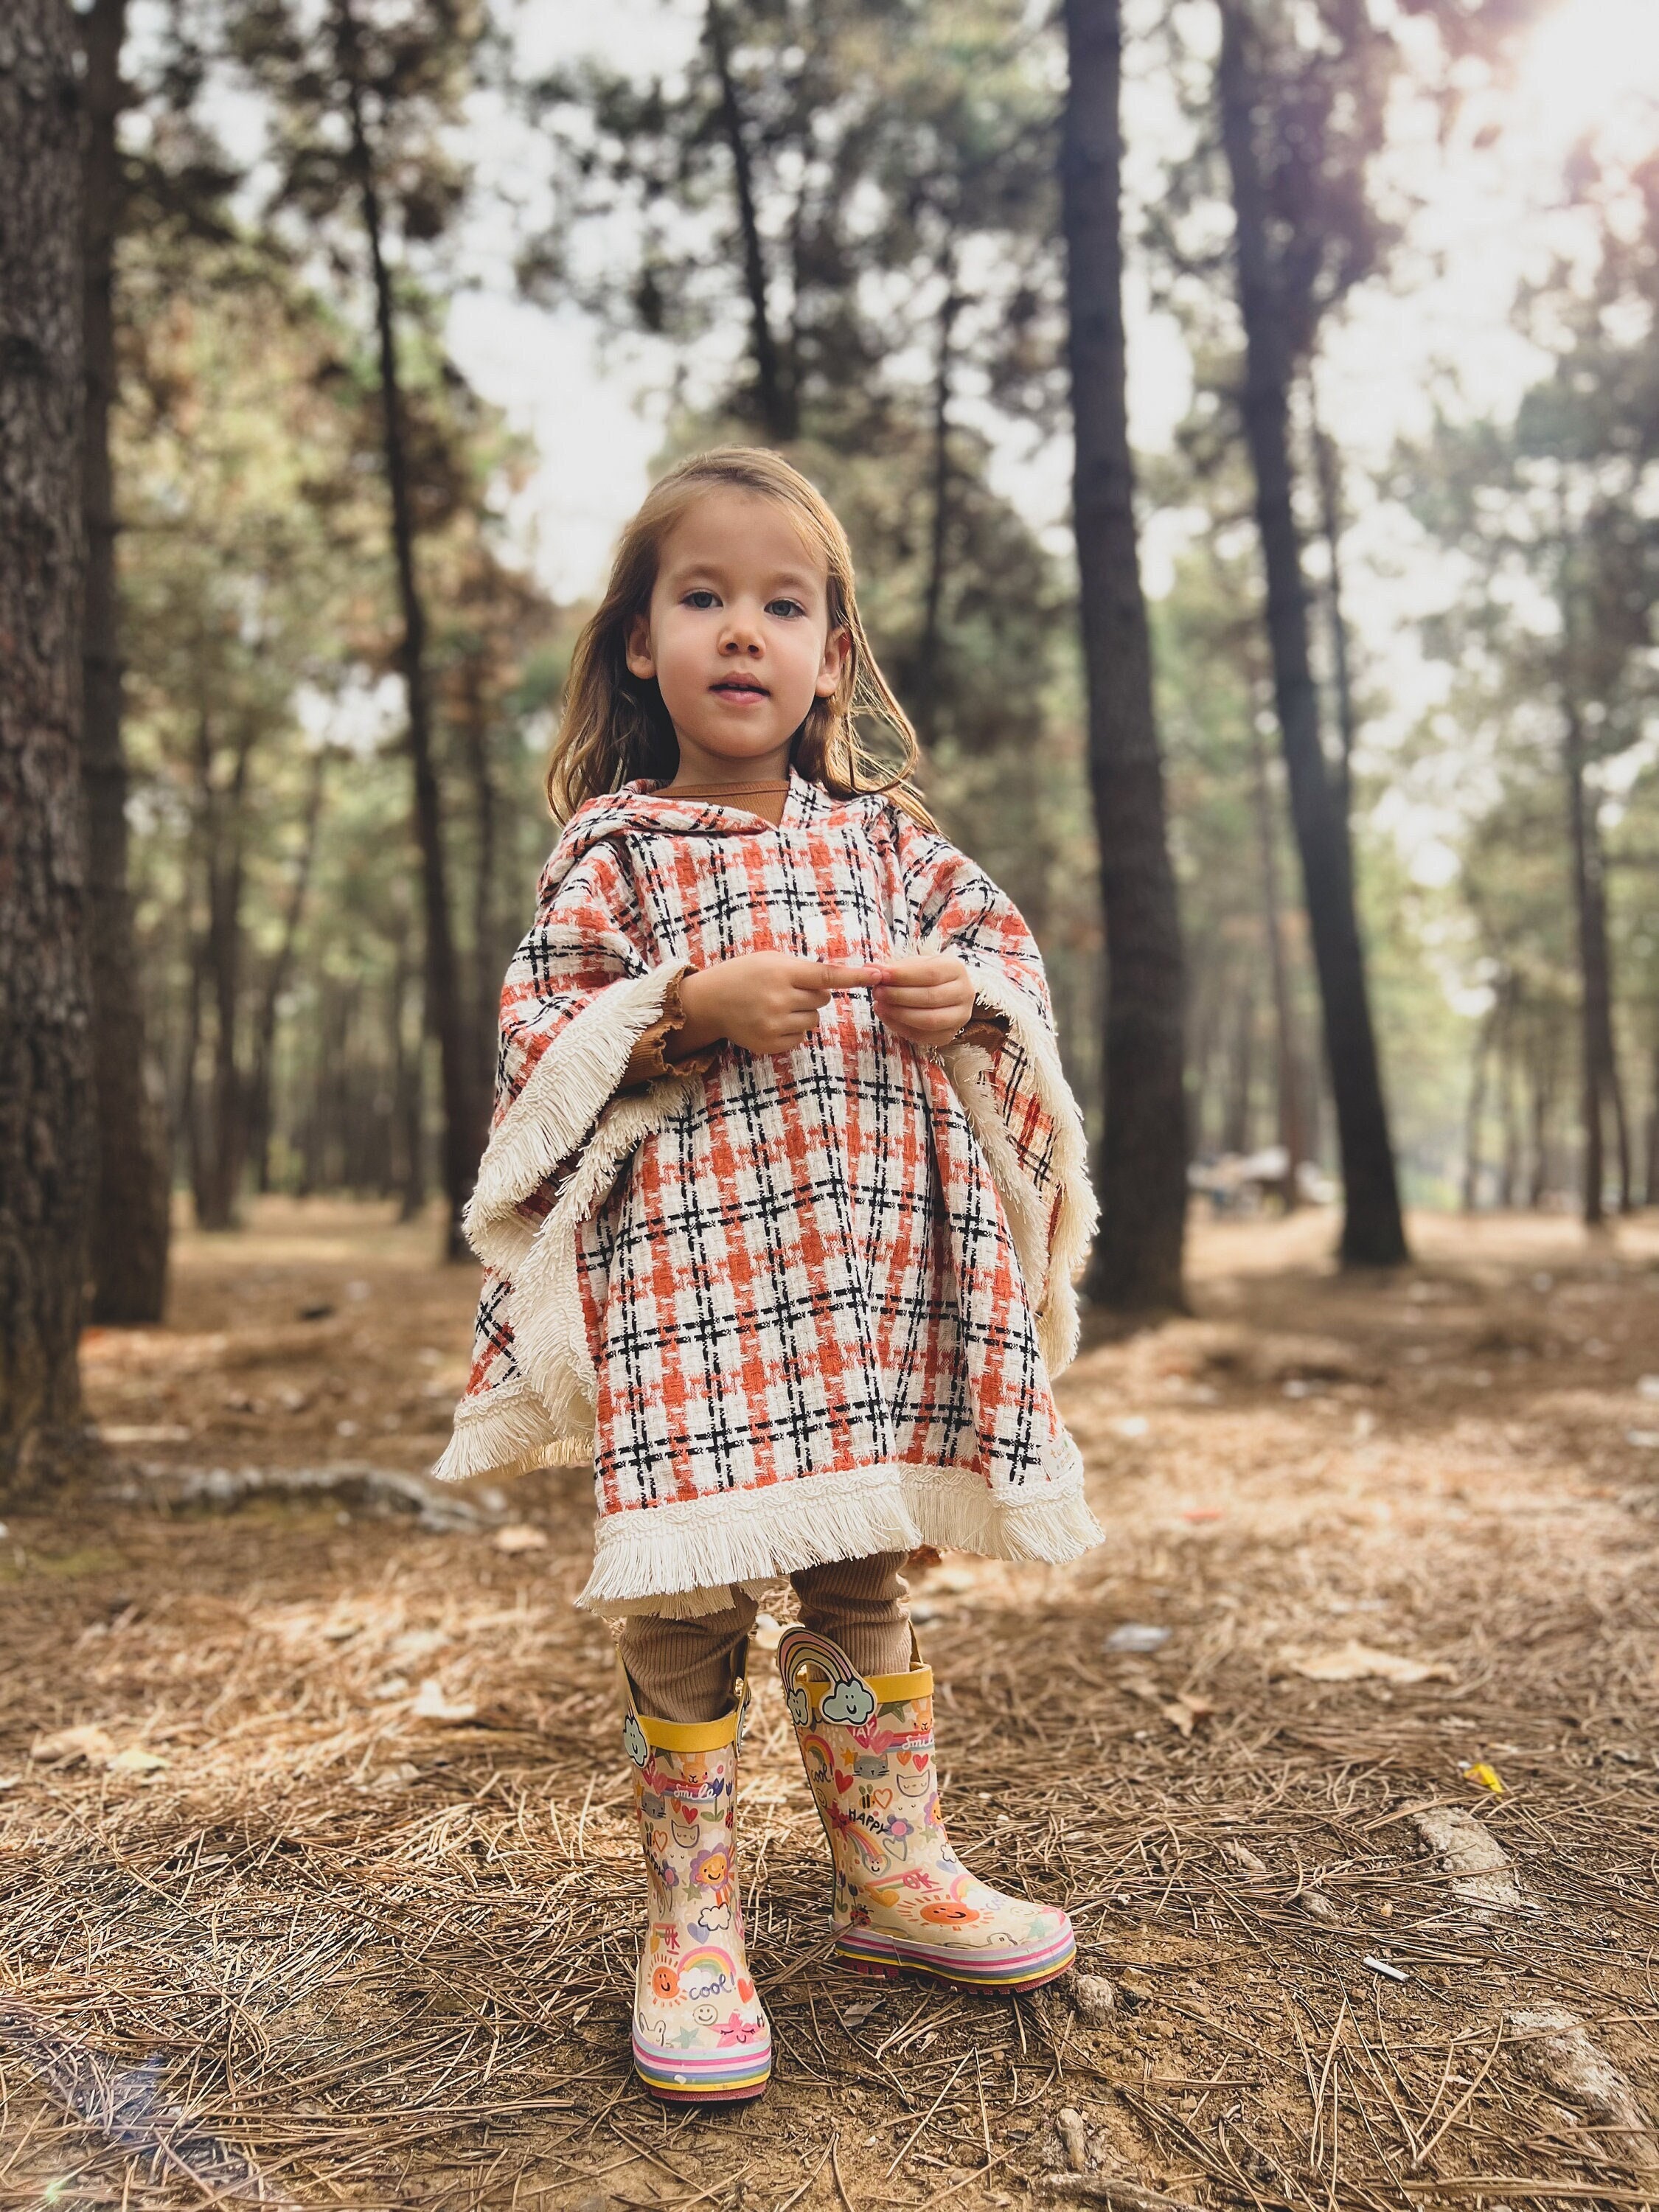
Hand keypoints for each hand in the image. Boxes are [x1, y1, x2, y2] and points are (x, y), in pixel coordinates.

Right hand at [674, 952, 891, 1059]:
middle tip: (787, 989)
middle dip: (812, 994)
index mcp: (782, 973)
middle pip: (823, 1000)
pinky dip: (792, 1030)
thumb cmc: (745, 975)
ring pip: (813, 1021)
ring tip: (776, 1006)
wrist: (710, 1001)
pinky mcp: (771, 1044)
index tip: (877, 976)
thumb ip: (802, 970)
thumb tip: (837, 981)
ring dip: (803, 1013)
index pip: (827, 976)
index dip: (854, 977)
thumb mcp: (771, 961)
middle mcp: (780, 1000)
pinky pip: (800, 1038)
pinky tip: (771, 1021)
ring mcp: (775, 1025)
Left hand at [870, 954, 975, 1047]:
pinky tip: (886, 1016)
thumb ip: (892, 968)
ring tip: (879, 1004)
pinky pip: (923, 1036)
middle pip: (931, 997)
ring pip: (929, 1020)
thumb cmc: (924, 975)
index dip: (904, 976)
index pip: (931, 973)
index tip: (881, 975)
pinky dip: (901, 1027)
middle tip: (877, 992)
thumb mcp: (911, 966)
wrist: (941, 991)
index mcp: (956, 969)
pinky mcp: (949, 1035)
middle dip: (899, 996)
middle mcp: (965, 993)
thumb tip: (870, 969)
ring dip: (899, 1014)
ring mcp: (960, 1017)